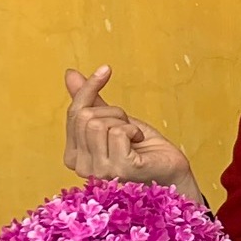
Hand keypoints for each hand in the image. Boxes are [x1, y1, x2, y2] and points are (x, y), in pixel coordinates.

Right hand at [62, 66, 195, 191]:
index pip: (73, 113)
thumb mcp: (113, 119)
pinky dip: (133, 130)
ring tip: (133, 136)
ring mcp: (98, 170)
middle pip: (85, 116)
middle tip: (128, 126)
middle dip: (113, 112)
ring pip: (98, 123)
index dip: (89, 88)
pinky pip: (117, 132)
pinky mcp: (119, 169)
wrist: (170, 168)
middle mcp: (80, 167)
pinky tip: (139, 143)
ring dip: (123, 122)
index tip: (106, 69)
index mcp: (73, 156)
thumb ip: (90, 101)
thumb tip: (69, 74)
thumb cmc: (143, 147)